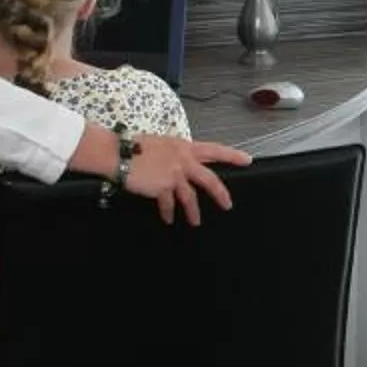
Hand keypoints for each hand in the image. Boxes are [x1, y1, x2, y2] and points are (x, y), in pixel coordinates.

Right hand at [130, 136, 253, 222]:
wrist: (119, 154)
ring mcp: (174, 174)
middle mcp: (183, 160)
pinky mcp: (163, 187)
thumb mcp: (161, 144)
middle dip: (220, 194)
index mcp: (184, 147)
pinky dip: (168, 212)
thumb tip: (178, 165)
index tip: (247, 160)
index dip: (232, 155)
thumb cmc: (135, 147)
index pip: (214, 149)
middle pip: (209, 179)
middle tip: (227, 205)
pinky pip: (169, 204)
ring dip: (193, 212)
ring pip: (191, 197)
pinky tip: (168, 218)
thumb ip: (174, 154)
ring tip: (195, 222)